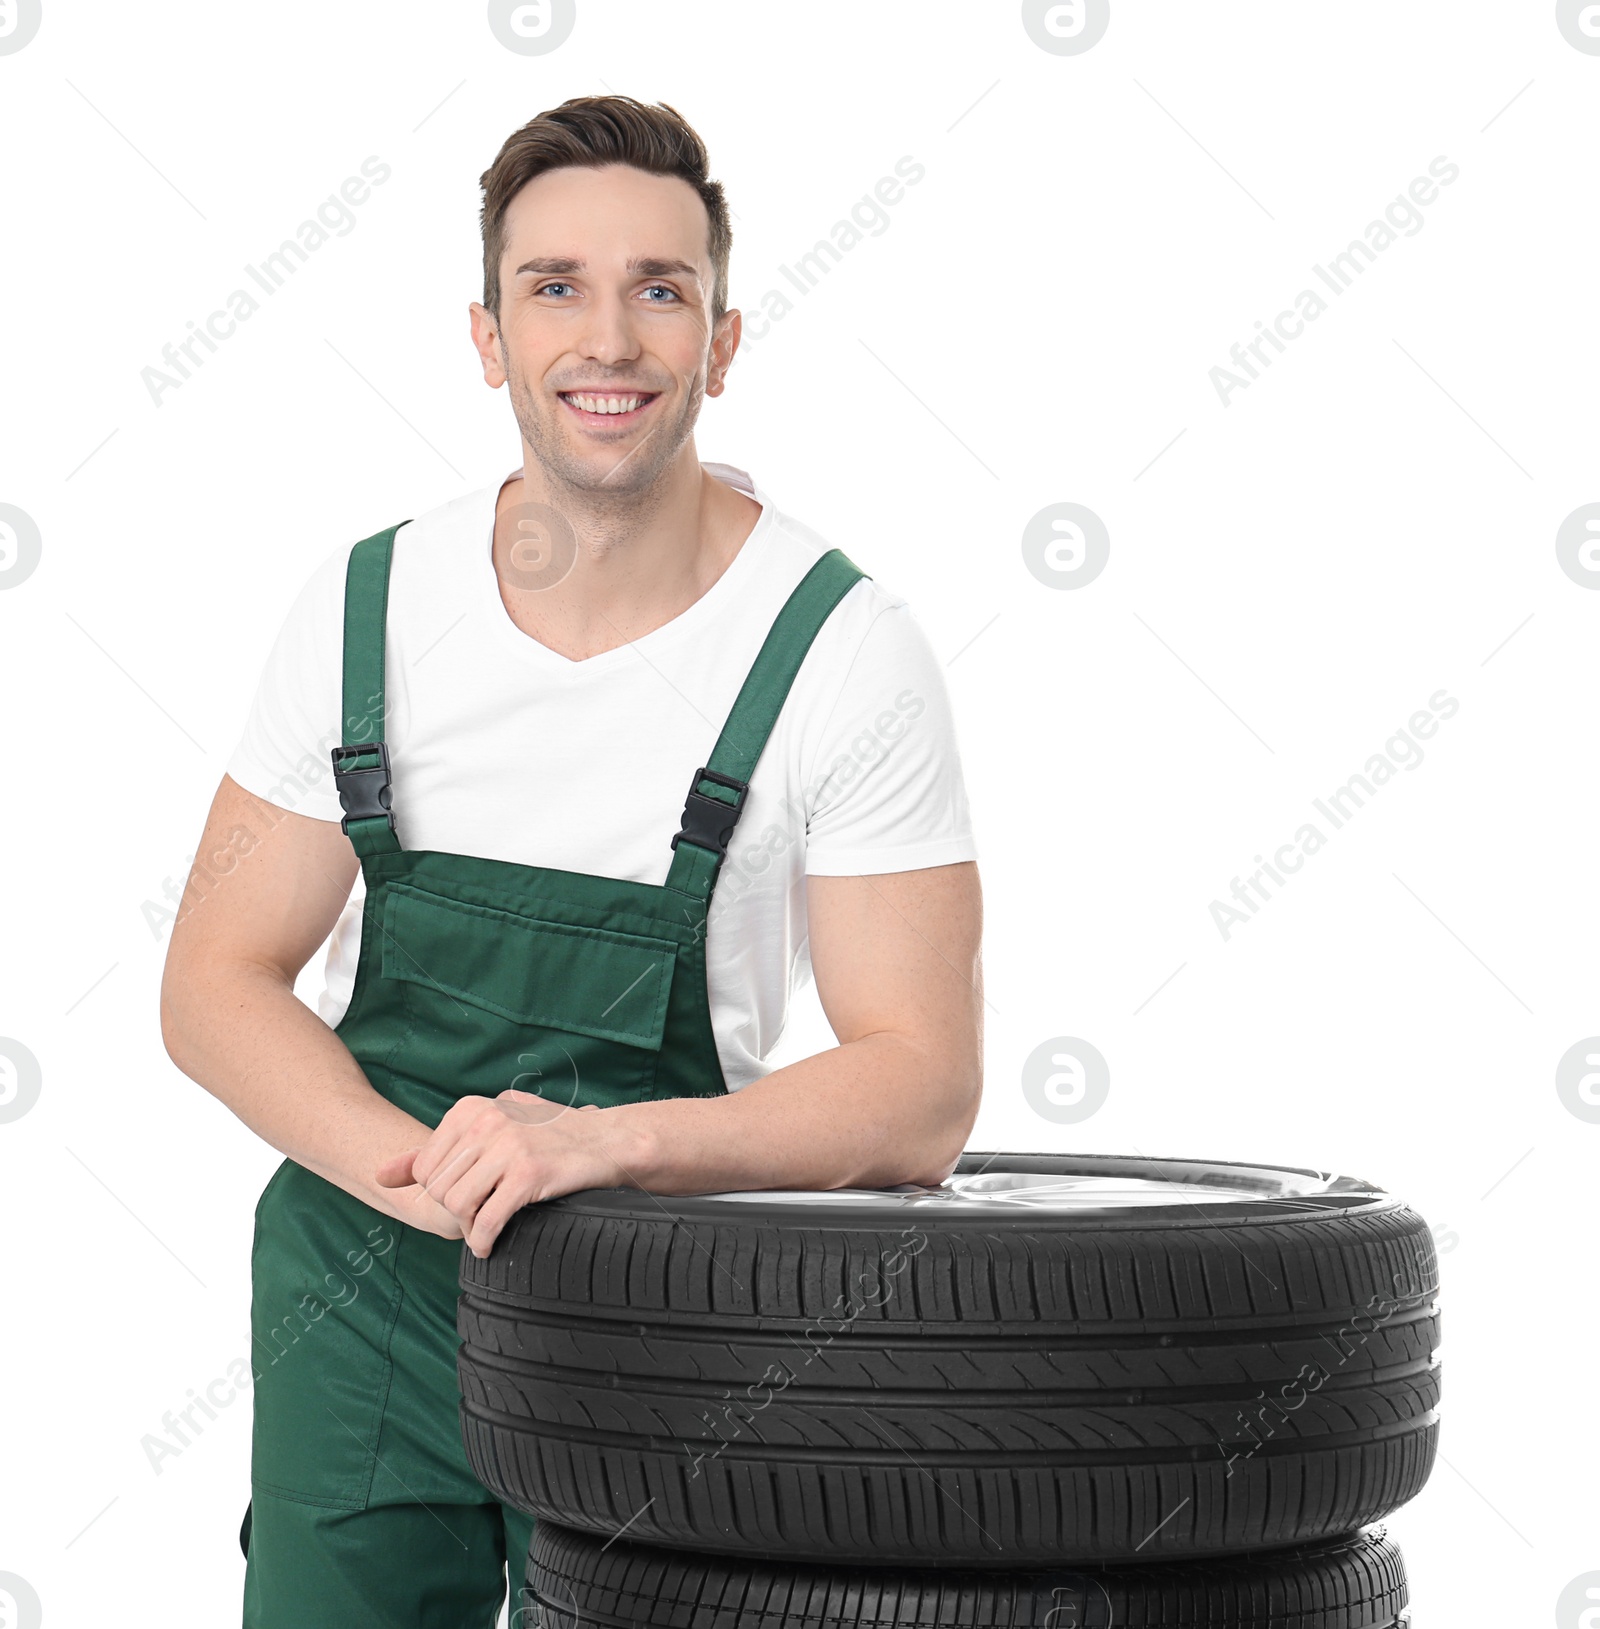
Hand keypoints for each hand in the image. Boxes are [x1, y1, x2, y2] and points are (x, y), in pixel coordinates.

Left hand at [373, 1094, 623, 1258]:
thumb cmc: (548, 1137)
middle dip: (455, 1211)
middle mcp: (487, 1121)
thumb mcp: (491, 1129)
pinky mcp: (528, 1174)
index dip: (440, 1192)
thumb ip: (436, 1149)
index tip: (466, 1198)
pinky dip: (483, 1241)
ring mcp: (508, 1146)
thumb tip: (380, 1174)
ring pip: (458, 1205)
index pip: (424, 1167)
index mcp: (472, 1108)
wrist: (606, 1141)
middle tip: (477, 1217)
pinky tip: (490, 1244)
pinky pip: (486, 1220)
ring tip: (484, 1229)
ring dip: (468, 1227)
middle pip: (439, 1188)